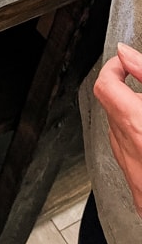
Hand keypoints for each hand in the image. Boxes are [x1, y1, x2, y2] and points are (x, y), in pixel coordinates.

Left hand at [94, 42, 141, 215]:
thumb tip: (126, 54)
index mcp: (137, 123)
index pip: (105, 84)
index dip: (113, 68)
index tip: (125, 63)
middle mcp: (128, 148)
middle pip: (112, 106)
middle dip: (129, 93)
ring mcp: (131, 170)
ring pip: (120, 131)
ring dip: (135, 117)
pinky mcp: (138, 190)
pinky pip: (129, 155)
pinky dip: (140, 141)